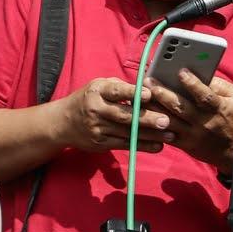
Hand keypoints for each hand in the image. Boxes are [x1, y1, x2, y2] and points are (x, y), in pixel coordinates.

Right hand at [60, 77, 175, 153]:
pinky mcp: (100, 143)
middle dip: (147, 118)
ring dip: (150, 134)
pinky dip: (142, 145)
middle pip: (124, 115)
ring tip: (170, 134)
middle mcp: (96, 110)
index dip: (132, 93)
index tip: (149, 95)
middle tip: (166, 120)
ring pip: (127, 132)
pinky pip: (124, 144)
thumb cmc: (89, 99)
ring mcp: (97, 129)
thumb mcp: (100, 86)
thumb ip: (122, 87)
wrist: (62, 123)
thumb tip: (149, 85)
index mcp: (97, 91)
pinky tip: (158, 146)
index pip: (116, 91)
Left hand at [148, 70, 232, 171]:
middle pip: (180, 107)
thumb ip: (219, 86)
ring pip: (169, 121)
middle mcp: (204, 122)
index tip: (180, 71)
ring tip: (140, 97)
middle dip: (163, 93)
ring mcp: (193, 135)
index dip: (192, 83)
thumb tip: (202, 74)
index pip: (204, 95)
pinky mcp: (185, 145)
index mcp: (219, 108)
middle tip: (149, 81)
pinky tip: (142, 116)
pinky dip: (153, 126)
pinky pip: (165, 136)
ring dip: (153, 109)